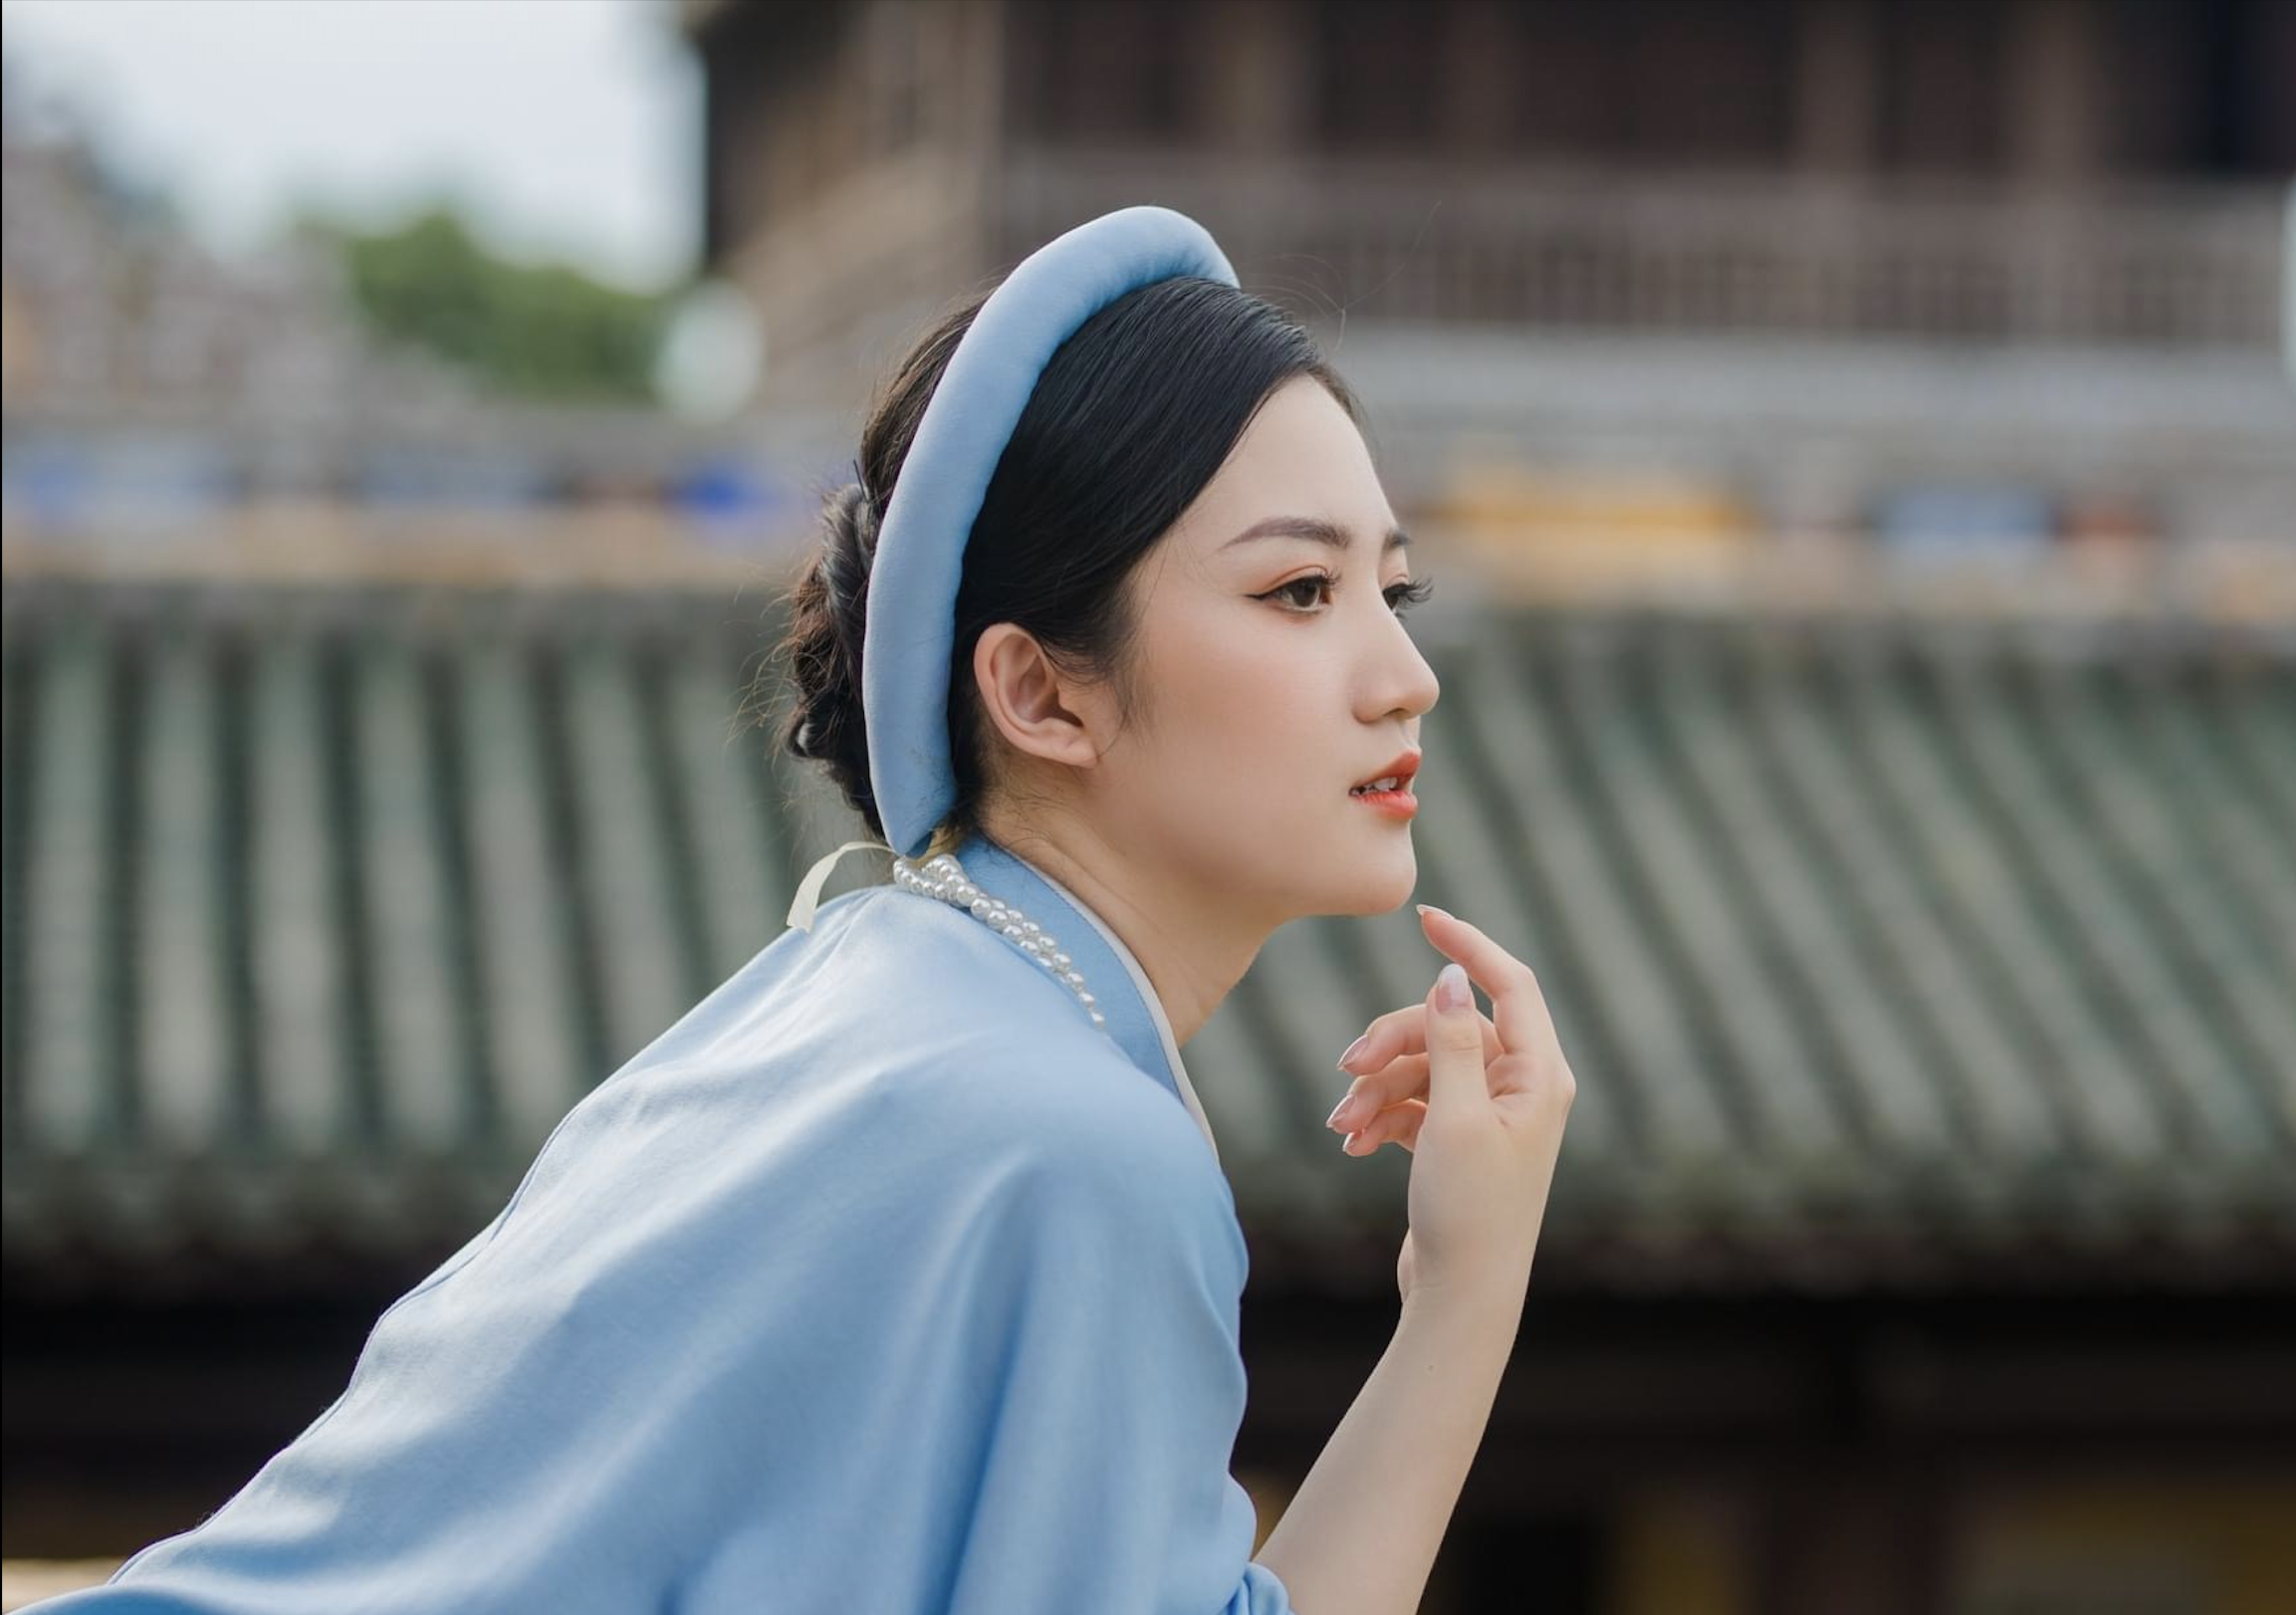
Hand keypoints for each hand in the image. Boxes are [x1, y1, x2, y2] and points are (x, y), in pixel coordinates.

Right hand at [1328, 906, 1576, 1302]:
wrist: (1461, 1297)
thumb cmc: (1469, 1212)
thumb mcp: (1454, 1118)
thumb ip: (1453, 1041)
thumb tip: (1451, 976)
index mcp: (1540, 1076)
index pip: (1509, 984)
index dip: (1468, 946)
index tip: (1424, 917)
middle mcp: (1521, 1088)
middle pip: (1448, 1025)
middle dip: (1392, 1041)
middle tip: (1346, 1067)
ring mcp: (1488, 1114)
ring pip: (1422, 1064)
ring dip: (1375, 1086)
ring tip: (1341, 1124)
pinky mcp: (1457, 1139)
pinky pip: (1413, 1101)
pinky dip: (1380, 1114)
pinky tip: (1351, 1143)